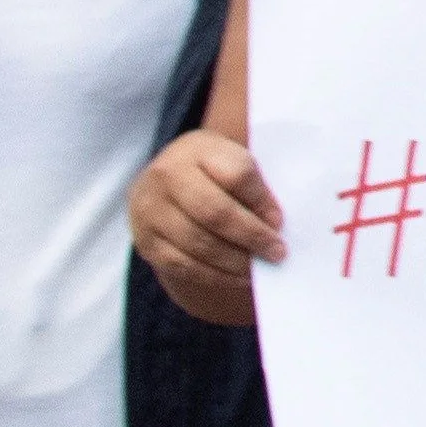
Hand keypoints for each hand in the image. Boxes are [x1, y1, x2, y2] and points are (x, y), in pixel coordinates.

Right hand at [130, 131, 283, 310]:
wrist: (167, 179)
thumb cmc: (213, 171)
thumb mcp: (234, 161)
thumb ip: (254, 186)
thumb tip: (272, 225)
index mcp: (197, 149)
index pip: (236, 174)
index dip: (261, 201)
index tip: (279, 222)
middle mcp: (166, 176)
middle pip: (214, 212)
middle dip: (251, 236)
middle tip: (277, 252)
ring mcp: (150, 210)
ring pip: (198, 243)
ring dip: (235, 261)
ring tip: (259, 267)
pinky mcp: (146, 241)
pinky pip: (182, 265)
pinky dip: (214, 275)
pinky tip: (236, 277)